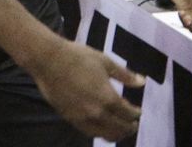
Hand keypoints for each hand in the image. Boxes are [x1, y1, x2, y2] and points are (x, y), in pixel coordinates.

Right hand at [28, 40, 144, 140]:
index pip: (127, 113)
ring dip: (115, 133)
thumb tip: (142, 82)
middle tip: (133, 124)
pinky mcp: (70, 119)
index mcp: (108, 98)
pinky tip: (102, 127)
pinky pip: (89, 132)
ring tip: (121, 130)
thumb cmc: (79, 57)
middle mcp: (97, 113)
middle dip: (128, 127)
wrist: (49, 61)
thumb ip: (125, 75)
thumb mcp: (106, 62)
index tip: (138, 112)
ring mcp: (82, 118)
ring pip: (104, 134)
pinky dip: (100, 132)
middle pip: (118, 128)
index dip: (135, 114)